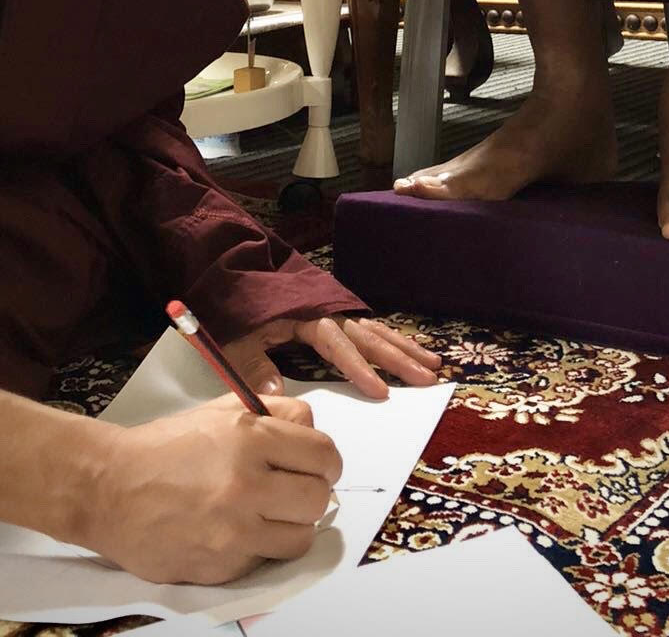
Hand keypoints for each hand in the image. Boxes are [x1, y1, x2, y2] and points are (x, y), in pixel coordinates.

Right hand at [84, 394, 340, 584]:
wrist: (109, 488)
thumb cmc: (166, 446)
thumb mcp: (221, 410)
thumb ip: (273, 412)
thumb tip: (312, 426)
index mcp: (250, 438)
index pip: (322, 454)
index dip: (326, 461)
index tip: (318, 465)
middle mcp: (246, 485)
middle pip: (318, 498)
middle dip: (312, 493)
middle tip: (294, 490)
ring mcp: (234, 531)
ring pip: (301, 536)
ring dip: (292, 525)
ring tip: (270, 514)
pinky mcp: (221, 567)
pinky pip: (267, 560)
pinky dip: (262, 547)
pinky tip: (240, 531)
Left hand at [225, 315, 442, 400]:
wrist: (233, 271)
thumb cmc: (236, 306)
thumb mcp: (236, 337)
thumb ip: (254, 367)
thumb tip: (276, 397)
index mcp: (308, 315)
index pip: (339, 345)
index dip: (360, 368)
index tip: (381, 391)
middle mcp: (329, 310)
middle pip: (370, 335)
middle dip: (400, 357)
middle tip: (429, 377)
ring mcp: (335, 310)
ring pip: (376, 329)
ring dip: (404, 347)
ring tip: (434, 363)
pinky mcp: (334, 313)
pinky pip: (369, 326)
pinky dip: (390, 338)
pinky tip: (409, 349)